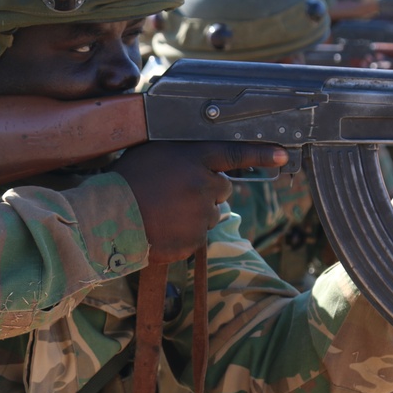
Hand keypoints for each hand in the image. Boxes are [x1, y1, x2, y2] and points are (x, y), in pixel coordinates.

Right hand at [111, 142, 288, 263]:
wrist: (108, 219)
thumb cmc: (125, 181)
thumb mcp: (153, 152)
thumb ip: (183, 154)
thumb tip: (202, 161)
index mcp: (193, 157)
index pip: (235, 153)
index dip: (262, 153)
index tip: (284, 154)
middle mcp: (203, 184)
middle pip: (222, 189)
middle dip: (206, 191)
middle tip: (176, 193)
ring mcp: (201, 214)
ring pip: (210, 214)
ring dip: (195, 214)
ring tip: (164, 212)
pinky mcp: (194, 240)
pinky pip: (198, 236)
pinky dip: (184, 234)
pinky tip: (163, 227)